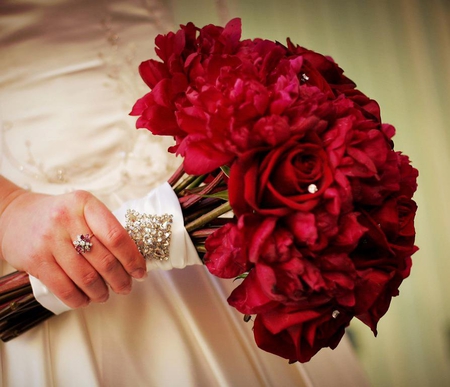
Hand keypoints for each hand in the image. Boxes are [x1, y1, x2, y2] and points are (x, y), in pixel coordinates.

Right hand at [0, 185, 146, 308]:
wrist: (15, 216)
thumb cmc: (58, 216)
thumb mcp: (82, 210)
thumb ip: (104, 228)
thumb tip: (133, 259)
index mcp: (85, 204)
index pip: (116, 236)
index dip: (132, 258)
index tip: (140, 271)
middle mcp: (67, 219)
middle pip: (104, 259)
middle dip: (120, 279)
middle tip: (126, 287)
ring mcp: (50, 240)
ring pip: (86, 277)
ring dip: (101, 292)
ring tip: (105, 295)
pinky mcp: (36, 260)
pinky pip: (63, 288)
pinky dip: (79, 299)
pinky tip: (85, 299)